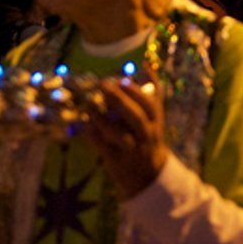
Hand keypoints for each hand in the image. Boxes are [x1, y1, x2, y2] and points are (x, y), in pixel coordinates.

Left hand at [85, 78, 171, 199]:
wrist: (149, 176)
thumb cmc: (148, 138)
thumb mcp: (155, 119)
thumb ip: (152, 96)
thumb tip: (146, 67)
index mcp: (156, 122)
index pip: (151, 104)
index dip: (138, 91)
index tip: (124, 78)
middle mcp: (147, 136)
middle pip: (136, 118)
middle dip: (120, 100)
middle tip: (103, 84)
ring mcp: (133, 151)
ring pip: (121, 136)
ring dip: (104, 120)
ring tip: (90, 106)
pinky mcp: (118, 162)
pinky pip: (104, 148)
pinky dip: (94, 135)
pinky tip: (85, 123)